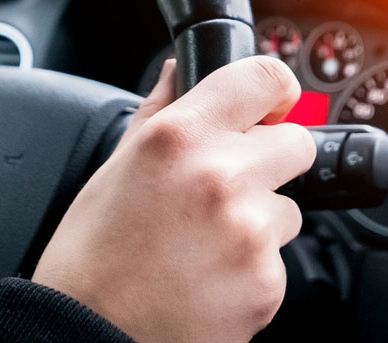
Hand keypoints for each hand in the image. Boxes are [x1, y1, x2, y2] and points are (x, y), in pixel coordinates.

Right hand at [32, 56, 313, 342]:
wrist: (90, 336)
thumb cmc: (91, 257)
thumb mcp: (114, 168)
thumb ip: (160, 110)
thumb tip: (179, 71)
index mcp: (180, 137)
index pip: (265, 78)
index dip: (275, 89)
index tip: (274, 104)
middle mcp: (221, 176)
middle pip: (297, 143)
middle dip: (270, 161)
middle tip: (227, 189)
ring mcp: (249, 232)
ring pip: (287, 210)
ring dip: (258, 223)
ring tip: (202, 245)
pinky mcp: (266, 282)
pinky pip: (278, 262)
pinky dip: (251, 270)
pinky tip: (207, 278)